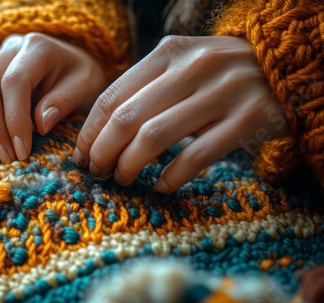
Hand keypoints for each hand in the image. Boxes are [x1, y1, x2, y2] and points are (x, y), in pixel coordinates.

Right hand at [0, 33, 105, 162]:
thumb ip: (63, 103)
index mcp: (38, 47)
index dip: (14, 119)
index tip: (22, 151)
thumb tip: (39, 124)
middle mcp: (10, 45)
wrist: (71, 65)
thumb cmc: (80, 80)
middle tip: (5, 157)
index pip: (15, 82)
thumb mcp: (85, 89)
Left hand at [72, 35, 288, 192]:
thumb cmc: (219, 74)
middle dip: (103, 152)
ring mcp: (222, 92)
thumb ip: (147, 87)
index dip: (90, 131)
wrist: (284, 67)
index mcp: (169, 53)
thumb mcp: (182, 64)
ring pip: (155, 137)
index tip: (81, 155)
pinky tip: (161, 186)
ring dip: (129, 165)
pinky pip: (196, 155)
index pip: (112, 96)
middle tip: (98, 171)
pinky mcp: (247, 119)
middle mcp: (193, 67)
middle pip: (127, 119)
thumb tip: (101, 131)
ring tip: (122, 179)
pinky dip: (172, 176)